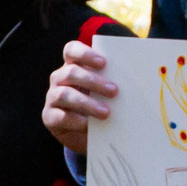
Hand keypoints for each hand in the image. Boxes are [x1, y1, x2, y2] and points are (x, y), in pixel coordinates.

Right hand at [42, 40, 115, 156]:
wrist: (87, 134)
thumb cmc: (99, 105)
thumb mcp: (106, 92)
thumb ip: (113, 83)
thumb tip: (136, 81)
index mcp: (73, 66)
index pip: (71, 50)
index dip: (85, 54)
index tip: (104, 63)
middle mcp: (59, 79)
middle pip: (71, 72)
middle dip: (93, 81)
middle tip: (114, 91)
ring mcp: (52, 97)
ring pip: (64, 94)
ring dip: (87, 103)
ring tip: (106, 112)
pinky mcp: (50, 117)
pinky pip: (60, 117)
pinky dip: (77, 121)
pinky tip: (90, 126)